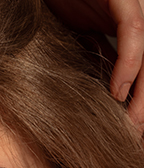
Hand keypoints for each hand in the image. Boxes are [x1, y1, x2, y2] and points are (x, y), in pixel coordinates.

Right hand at [45, 0, 143, 129]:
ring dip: (142, 93)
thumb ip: (90, 59)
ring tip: (132, 122)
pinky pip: (133, 34)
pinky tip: (118, 92)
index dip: (136, 100)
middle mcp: (130, 19)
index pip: (137, 70)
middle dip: (142, 104)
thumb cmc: (52, 5)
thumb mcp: (72, 41)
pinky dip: (128, 65)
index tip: (129, 129)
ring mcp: (130, 8)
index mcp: (120, 28)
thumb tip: (99, 95)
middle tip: (134, 135)